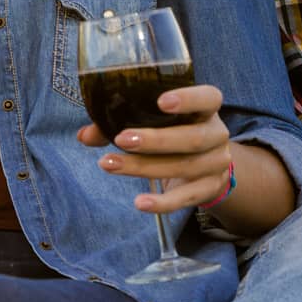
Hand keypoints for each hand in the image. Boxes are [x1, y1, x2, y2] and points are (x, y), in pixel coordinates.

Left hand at [76, 84, 233, 213]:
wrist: (207, 165)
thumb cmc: (172, 131)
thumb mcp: (155, 121)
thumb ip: (120, 122)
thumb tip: (84, 135)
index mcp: (206, 109)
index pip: (209, 98)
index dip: (188, 99)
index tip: (161, 101)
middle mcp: (217, 134)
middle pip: (192, 138)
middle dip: (156, 140)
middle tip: (121, 139)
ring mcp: (216, 164)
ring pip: (184, 167)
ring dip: (143, 167)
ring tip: (109, 164)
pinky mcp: (208, 189)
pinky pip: (186, 198)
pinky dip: (162, 203)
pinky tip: (140, 203)